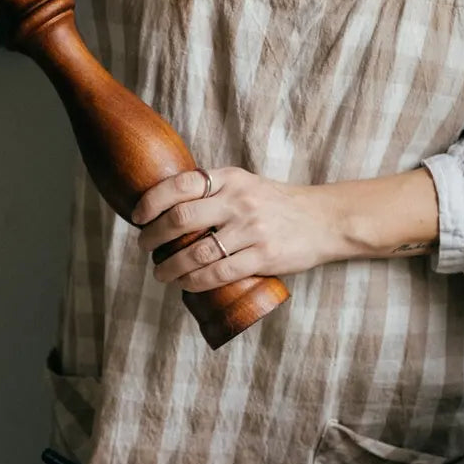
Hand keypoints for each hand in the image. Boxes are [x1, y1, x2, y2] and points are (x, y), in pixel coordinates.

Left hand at [132, 168, 342, 291]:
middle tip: (144, 247)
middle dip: (153, 237)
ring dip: (171, 266)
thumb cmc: (279, 205)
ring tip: (161, 273)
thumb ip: (215, 191)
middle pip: (181, 218)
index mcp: (231, 179)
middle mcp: (240, 201)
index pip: (181, 184)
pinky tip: (186, 284)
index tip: (138, 217)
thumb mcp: (247, 184)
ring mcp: (252, 229)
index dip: (152, 201)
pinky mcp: (264, 256)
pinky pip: (219, 273)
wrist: (325, 219)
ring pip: (197, 252)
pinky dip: (195, 281)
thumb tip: (169, 207)